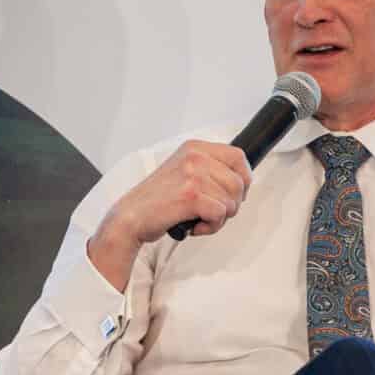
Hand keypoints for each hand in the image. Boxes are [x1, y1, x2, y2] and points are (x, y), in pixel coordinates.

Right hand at [105, 139, 253, 244]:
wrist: (131, 217)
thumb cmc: (157, 200)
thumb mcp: (183, 171)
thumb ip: (208, 169)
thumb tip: (241, 180)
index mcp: (194, 148)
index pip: (238, 156)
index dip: (244, 178)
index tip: (235, 193)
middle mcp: (195, 157)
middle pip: (239, 183)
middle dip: (232, 204)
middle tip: (212, 212)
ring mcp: (193, 175)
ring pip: (232, 201)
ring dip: (219, 218)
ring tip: (199, 219)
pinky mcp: (191, 196)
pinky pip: (220, 215)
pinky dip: (211, 227)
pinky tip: (194, 225)